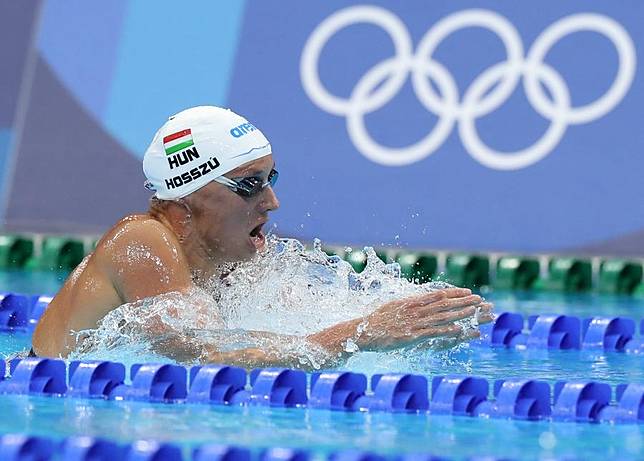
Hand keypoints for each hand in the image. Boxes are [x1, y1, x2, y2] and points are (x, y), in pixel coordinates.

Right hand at [356, 287, 492, 349]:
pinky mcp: (411, 335)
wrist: (362, 331)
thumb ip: (408, 304)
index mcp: (411, 302)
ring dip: (460, 313)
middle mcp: (415, 309)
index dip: (455, 293)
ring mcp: (413, 322)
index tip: (468, 291)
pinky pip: (432, 332)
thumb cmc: (376, 321)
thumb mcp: (393, 306)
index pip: (438, 295)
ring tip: (475, 311)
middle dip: (463, 301)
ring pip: (442, 316)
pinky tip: (458, 329)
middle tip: (480, 299)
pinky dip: (447, 330)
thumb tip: (418, 301)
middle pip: (444, 304)